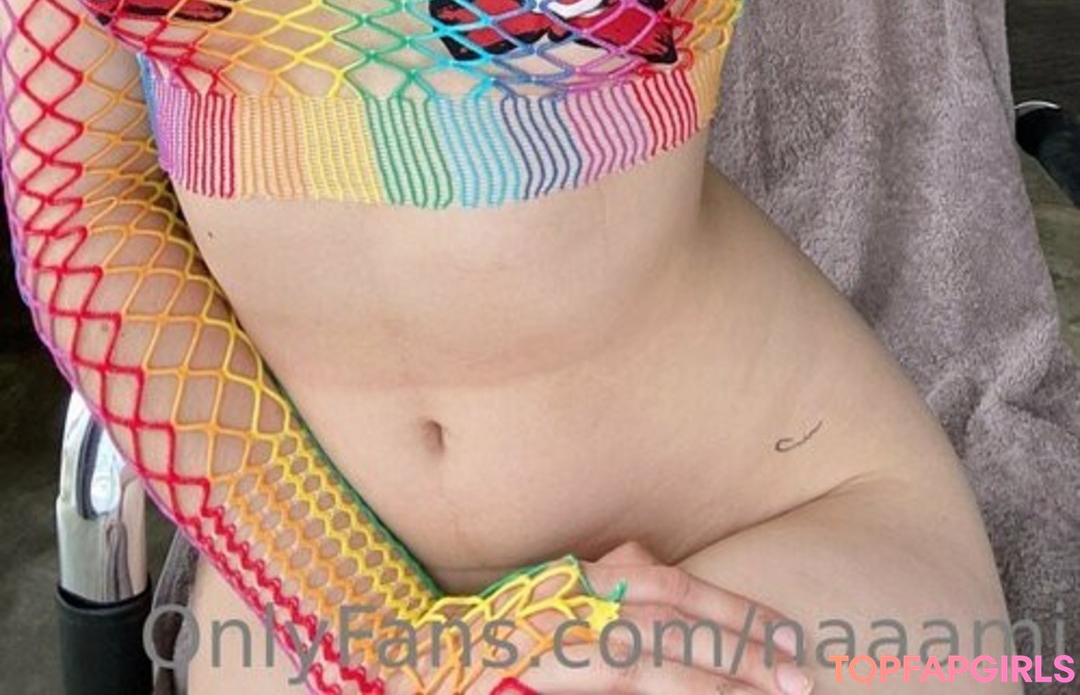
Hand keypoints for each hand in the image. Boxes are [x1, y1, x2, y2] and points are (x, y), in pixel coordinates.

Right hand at [382, 541, 812, 694]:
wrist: (428, 661)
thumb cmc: (499, 630)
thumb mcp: (558, 590)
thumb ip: (607, 579)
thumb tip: (650, 565)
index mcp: (582, 582)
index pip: (672, 589)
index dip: (733, 612)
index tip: (788, 639)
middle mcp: (573, 614)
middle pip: (672, 629)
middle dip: (739, 652)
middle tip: (799, 678)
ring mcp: (563, 657)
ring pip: (650, 670)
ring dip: (714, 686)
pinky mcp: (553, 686)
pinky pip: (625, 688)